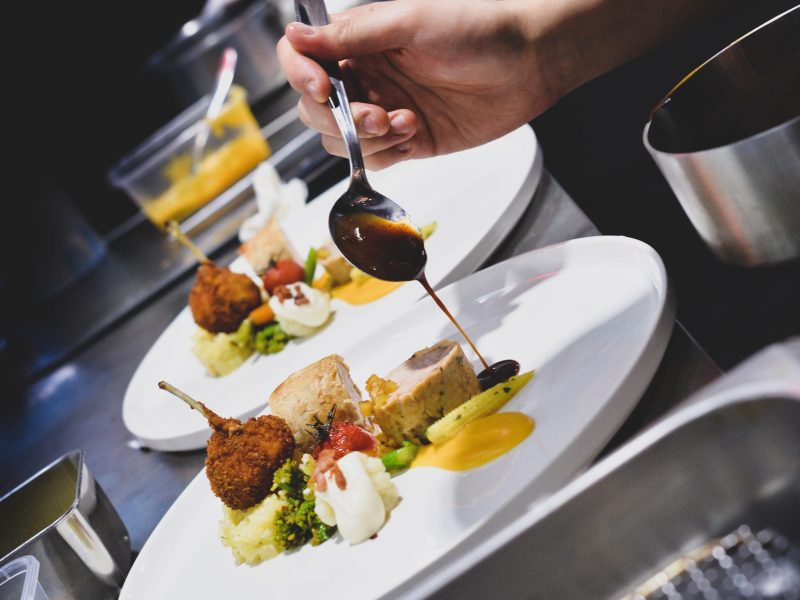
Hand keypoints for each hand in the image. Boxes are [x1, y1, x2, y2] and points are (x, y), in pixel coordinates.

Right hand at [277, 0, 563, 169]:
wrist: (530, 64)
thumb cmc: (479, 30)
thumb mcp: (410, 23)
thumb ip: (353, 34)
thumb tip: (295, 36)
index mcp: (359, 41)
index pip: (301, 59)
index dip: (300, 77)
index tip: (322, 90)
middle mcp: (365, 76)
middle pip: (314, 109)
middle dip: (339, 118)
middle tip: (376, 114)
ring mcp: (384, 110)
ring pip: (340, 140)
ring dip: (365, 139)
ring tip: (403, 122)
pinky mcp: (408, 139)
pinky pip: (374, 158)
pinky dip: (387, 152)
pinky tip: (415, 130)